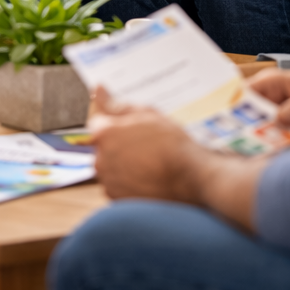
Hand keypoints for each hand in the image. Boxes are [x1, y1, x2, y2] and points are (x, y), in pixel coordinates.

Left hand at [89, 88, 203, 201]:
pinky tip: (147, 176)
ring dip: (122, 162)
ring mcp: (109, 182)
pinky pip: (117, 184)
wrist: (192, 178)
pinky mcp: (118, 199)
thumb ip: (115, 104)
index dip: (115, 122)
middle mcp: (101, 159)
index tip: (131, 126)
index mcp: (104, 134)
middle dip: (118, 143)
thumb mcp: (145, 114)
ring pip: (110, 166)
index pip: (97, 122)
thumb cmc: (171, 144)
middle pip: (103, 146)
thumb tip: (98, 90)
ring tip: (149, 162)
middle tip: (144, 144)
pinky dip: (128, 180)